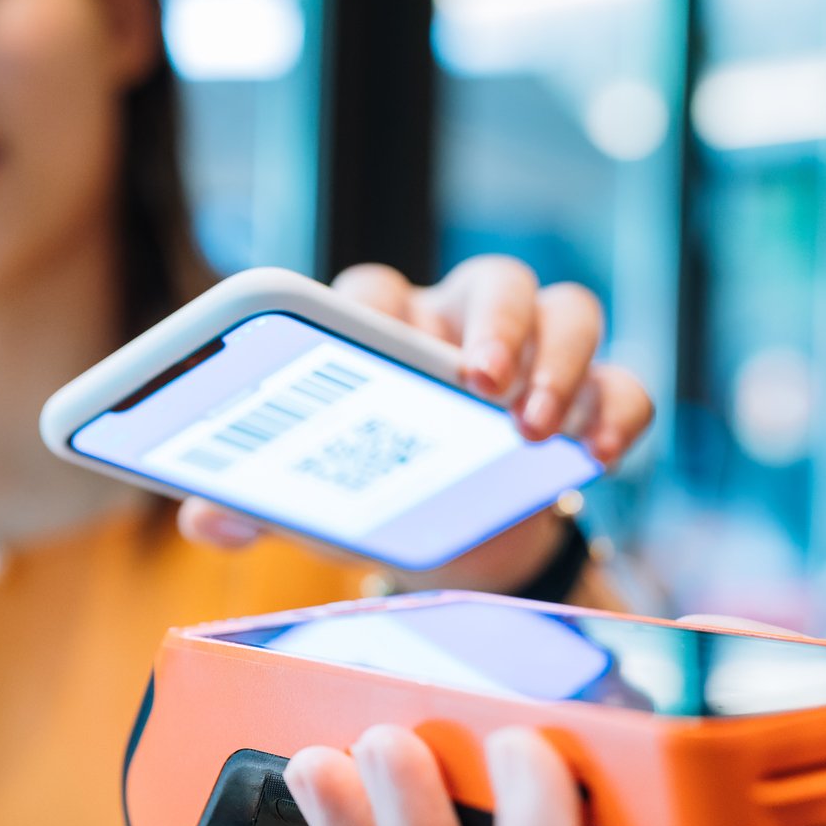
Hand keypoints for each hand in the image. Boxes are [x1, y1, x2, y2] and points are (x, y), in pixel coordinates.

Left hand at [179, 257, 652, 589]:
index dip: (380, 304)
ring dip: (558, 363)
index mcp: (389, 330)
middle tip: (479, 379)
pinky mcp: (592, 402)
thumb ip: (257, 504)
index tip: (377, 331)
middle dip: (493, 324)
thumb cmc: (381, 490)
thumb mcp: (320, 500)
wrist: (459, 545)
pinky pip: (624, 383)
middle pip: (495, 280)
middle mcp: (466, 325)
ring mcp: (538, 358)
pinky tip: (596, 455)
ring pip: (569, 310)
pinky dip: (617, 411)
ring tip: (535, 428)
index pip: (381, 288)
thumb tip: (202, 520)